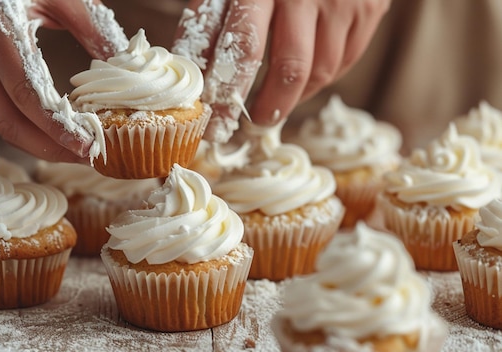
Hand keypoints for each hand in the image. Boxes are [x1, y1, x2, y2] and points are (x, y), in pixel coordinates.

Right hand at [0, 0, 126, 161]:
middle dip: (47, 146)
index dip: (55, 128)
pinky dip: (28, 124)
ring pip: (0, 119)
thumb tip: (128, 76)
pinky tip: (56, 132)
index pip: (25, 94)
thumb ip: (96, 32)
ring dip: (38, 142)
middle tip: (84, 157)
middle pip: (6, 119)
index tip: (85, 147)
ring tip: (75, 150)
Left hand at [174, 0, 390, 142]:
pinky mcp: (370, 7)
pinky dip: (323, 77)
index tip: (216, 125)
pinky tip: (306, 75)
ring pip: (321, 72)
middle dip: (269, 107)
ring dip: (295, 95)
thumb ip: (210, 19)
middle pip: (290, 70)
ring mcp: (342, 1)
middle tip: (254, 123)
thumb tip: (193, 71)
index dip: (229, 95)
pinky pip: (345, 61)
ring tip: (278, 99)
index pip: (243, 50)